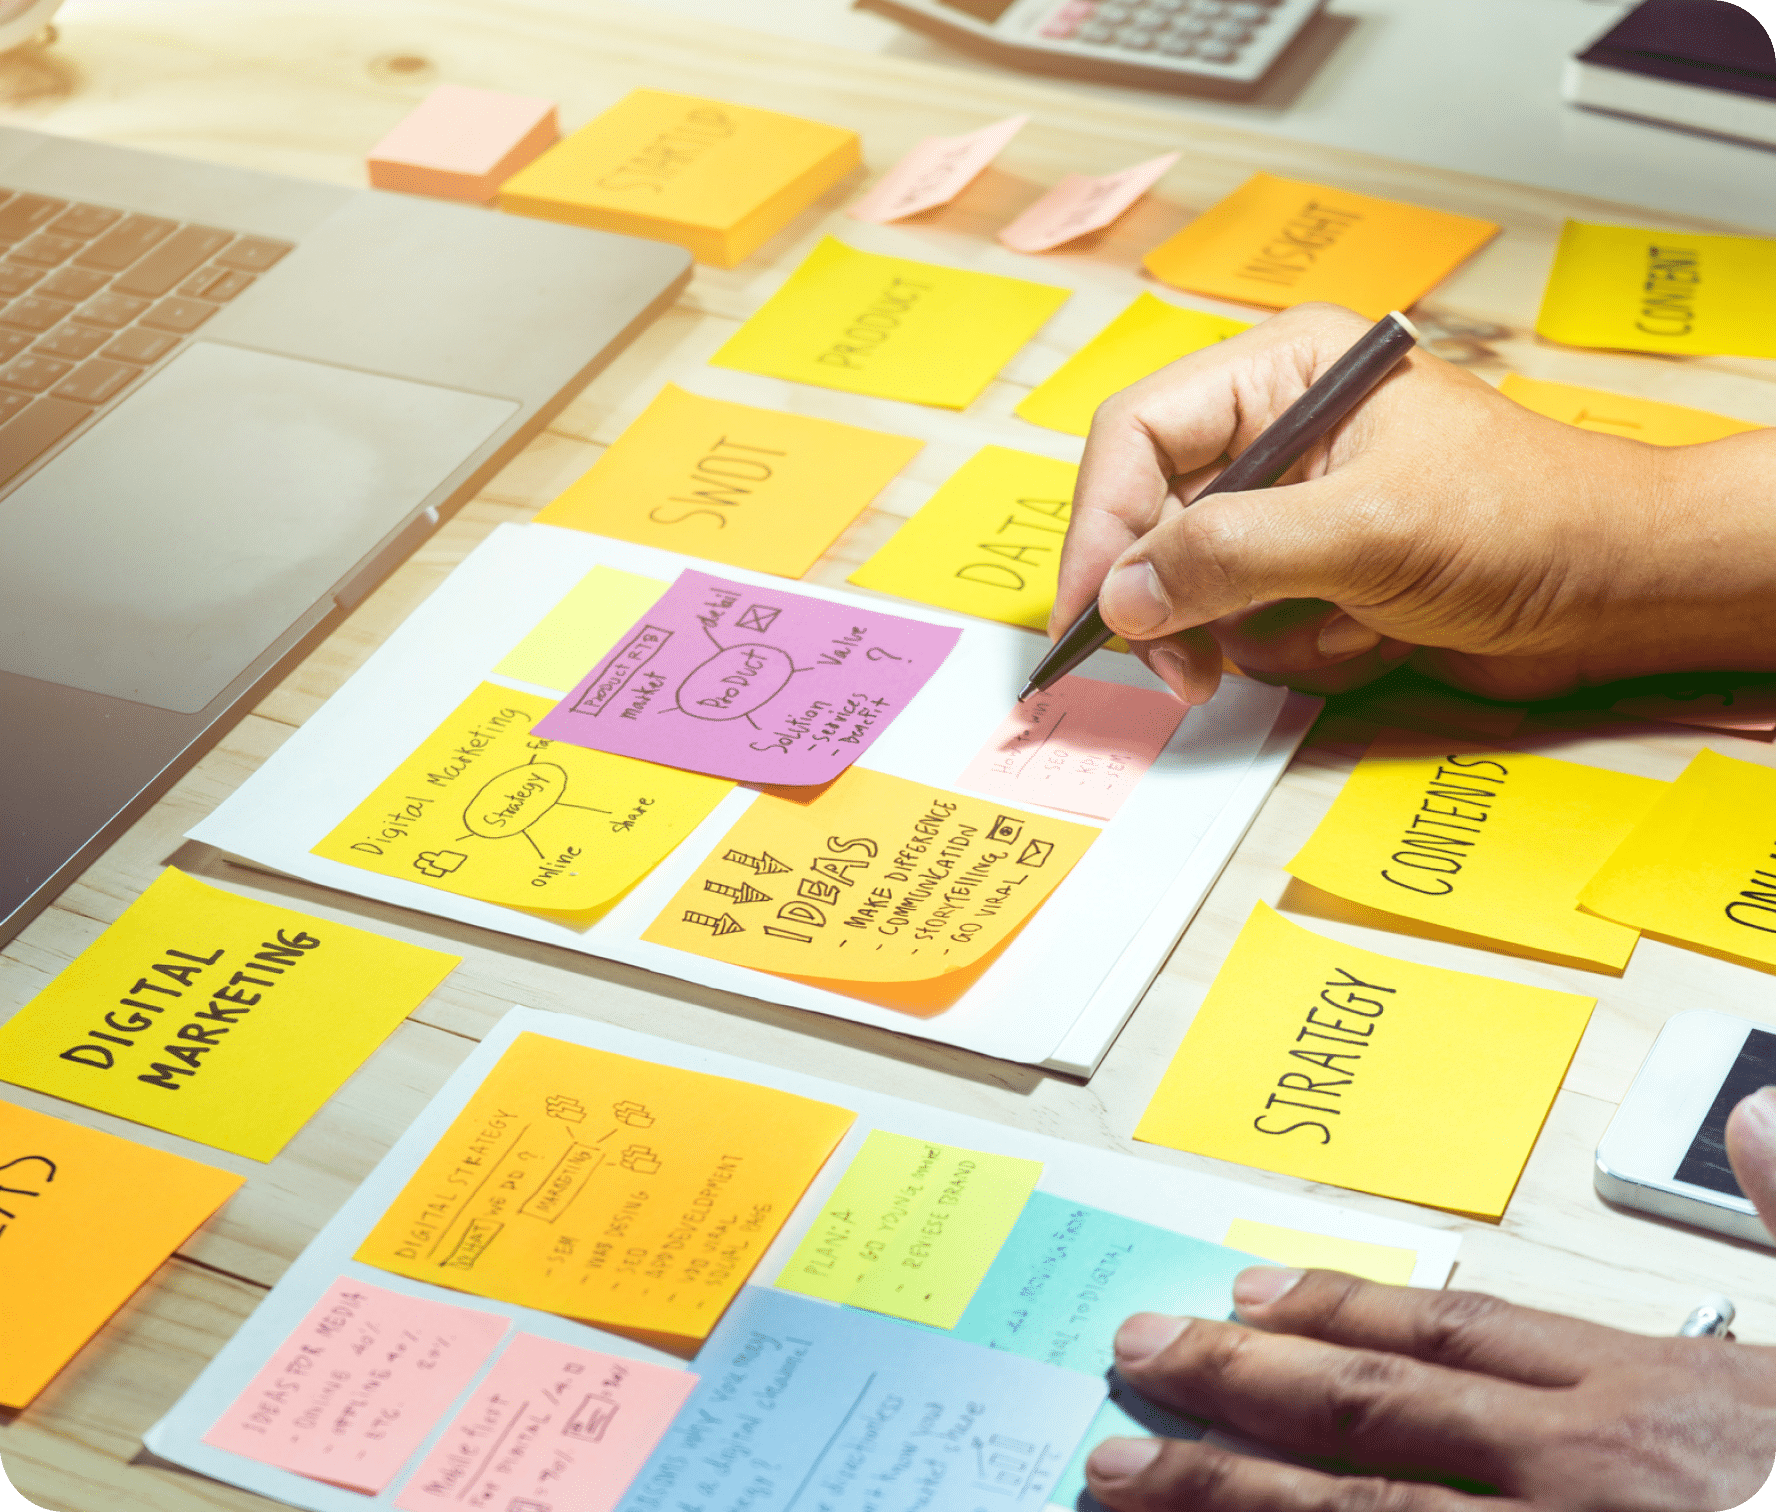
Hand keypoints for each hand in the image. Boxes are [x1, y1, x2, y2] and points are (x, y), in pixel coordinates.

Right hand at [1052, 302, 1775, 703]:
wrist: (1620, 591)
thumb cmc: (1527, 520)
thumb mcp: (1367, 530)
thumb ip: (1231, 555)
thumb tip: (1123, 592)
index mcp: (1283, 373)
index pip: (1137, 434)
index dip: (1099, 523)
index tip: (1090, 610)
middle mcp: (1273, 434)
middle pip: (1150, 517)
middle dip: (1172, 599)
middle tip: (1181, 668)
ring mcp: (1291, 511)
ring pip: (1192, 587)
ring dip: (1250, 633)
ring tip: (1333, 632)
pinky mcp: (1310, 576)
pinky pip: (1245, 628)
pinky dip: (1295, 651)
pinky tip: (1366, 636)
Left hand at [1085, 1269, 1775, 1510]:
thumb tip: (1761, 1117)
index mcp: (1649, 1398)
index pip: (1454, 1330)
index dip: (1339, 1307)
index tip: (1243, 1290)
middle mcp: (1583, 1477)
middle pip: (1371, 1414)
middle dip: (1237, 1386)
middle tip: (1130, 1359)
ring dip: (1228, 1497)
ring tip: (1118, 1475)